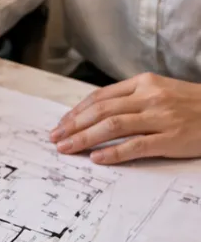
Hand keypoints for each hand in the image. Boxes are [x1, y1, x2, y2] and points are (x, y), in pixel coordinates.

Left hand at [51, 73, 200, 164]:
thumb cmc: (192, 104)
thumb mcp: (162, 91)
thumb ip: (132, 99)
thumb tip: (96, 114)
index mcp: (145, 82)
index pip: (101, 97)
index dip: (76, 112)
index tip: (61, 124)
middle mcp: (150, 97)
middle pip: (101, 111)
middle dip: (73, 125)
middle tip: (55, 138)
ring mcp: (161, 117)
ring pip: (112, 126)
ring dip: (84, 138)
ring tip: (67, 148)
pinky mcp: (171, 137)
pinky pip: (135, 145)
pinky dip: (113, 153)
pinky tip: (96, 158)